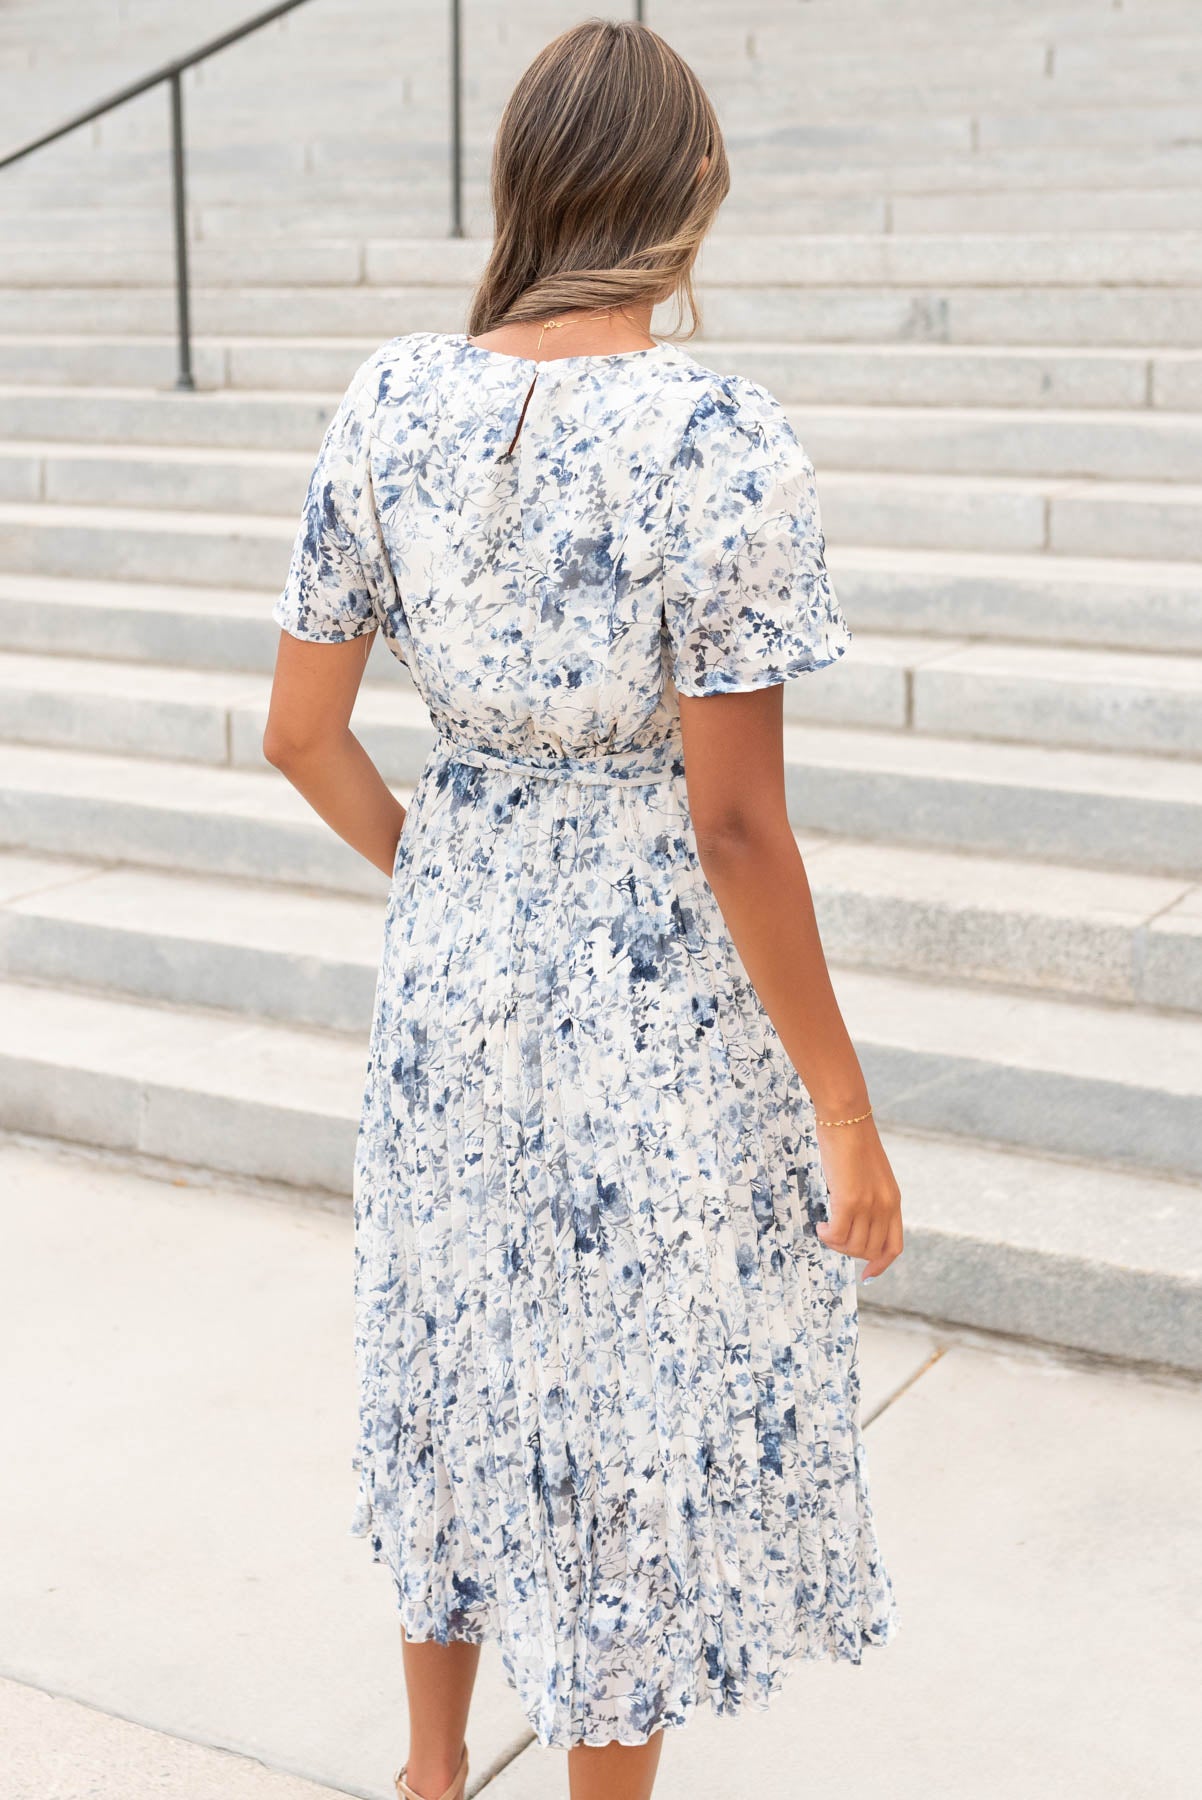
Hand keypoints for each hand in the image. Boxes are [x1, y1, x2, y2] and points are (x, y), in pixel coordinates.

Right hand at [813, 1115, 902, 1280]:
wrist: (847, 1119)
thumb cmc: (852, 1142)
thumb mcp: (869, 1175)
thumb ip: (869, 1198)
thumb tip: (852, 1221)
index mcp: (893, 1201)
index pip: (893, 1246)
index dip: (880, 1265)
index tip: (867, 1275)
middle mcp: (885, 1207)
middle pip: (869, 1250)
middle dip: (848, 1251)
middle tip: (832, 1236)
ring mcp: (869, 1205)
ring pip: (852, 1245)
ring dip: (835, 1243)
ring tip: (824, 1228)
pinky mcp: (849, 1200)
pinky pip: (837, 1234)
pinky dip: (826, 1235)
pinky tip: (819, 1224)